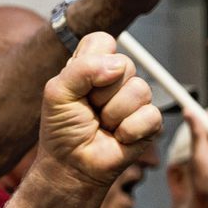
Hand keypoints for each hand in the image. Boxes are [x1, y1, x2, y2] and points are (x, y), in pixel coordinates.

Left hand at [37, 32, 162, 186]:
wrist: (70, 166)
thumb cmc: (62, 130)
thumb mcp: (57, 94)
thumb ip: (81, 69)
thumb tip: (117, 65)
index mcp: (92, 65)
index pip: (103, 41)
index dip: (92, 61)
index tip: (80, 86)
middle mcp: (117, 78)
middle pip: (125, 64)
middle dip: (100, 93)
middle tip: (90, 110)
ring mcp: (135, 99)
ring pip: (139, 90)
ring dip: (113, 114)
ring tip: (102, 125)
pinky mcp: (150, 121)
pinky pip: (150, 115)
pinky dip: (128, 131)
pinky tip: (118, 137)